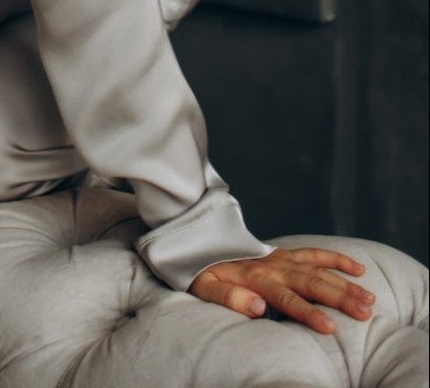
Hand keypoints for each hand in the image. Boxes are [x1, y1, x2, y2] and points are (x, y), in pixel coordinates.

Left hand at [189, 246, 374, 333]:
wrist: (198, 241)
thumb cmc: (200, 271)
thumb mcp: (203, 287)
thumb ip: (229, 297)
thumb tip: (259, 307)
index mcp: (255, 278)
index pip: (286, 298)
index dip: (308, 312)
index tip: (330, 327)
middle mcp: (272, 266)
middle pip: (311, 283)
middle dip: (339, 298)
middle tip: (364, 313)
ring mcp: (281, 258)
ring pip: (319, 269)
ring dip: (345, 284)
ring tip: (369, 299)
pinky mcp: (285, 253)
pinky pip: (314, 253)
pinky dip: (336, 259)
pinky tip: (358, 269)